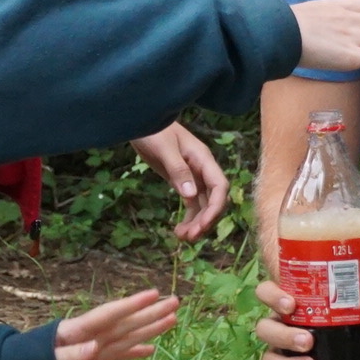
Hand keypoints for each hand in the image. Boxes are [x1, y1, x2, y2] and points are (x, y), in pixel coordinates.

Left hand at [54, 288, 179, 359]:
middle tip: (176, 299)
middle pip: (125, 321)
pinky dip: (135, 352)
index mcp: (79, 330)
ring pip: (128, 334)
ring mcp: (96, 346)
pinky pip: (119, 354)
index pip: (109, 314)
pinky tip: (153, 349)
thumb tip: (93, 347)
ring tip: (174, 317)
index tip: (152, 293)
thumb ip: (69, 355)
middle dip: (150, 312)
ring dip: (150, 327)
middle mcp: (92, 335)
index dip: (130, 305)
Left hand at [131, 123, 230, 240]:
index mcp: (203, 159)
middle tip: (189, 237)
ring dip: (196, 223)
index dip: (215, 208)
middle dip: (205, 220)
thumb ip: (178, 170)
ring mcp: (193, 175)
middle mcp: (202, 169)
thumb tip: (191, 195)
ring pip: (203, 205)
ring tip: (182, 238)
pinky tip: (178, 230)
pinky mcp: (182, 180)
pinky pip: (192, 204)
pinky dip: (188, 218)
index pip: (219, 186)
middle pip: (214, 200)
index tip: (203, 226)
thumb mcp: (164, 149)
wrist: (140, 121)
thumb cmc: (153, 130)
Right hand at [251, 276, 359, 359]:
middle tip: (308, 341)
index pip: (267, 292)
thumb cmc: (344, 319)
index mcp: (291, 305)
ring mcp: (280, 353)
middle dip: (284, 335)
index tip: (292, 305)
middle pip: (264, 328)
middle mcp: (280, 327)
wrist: (347, 349)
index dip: (273, 297)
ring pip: (268, 358)